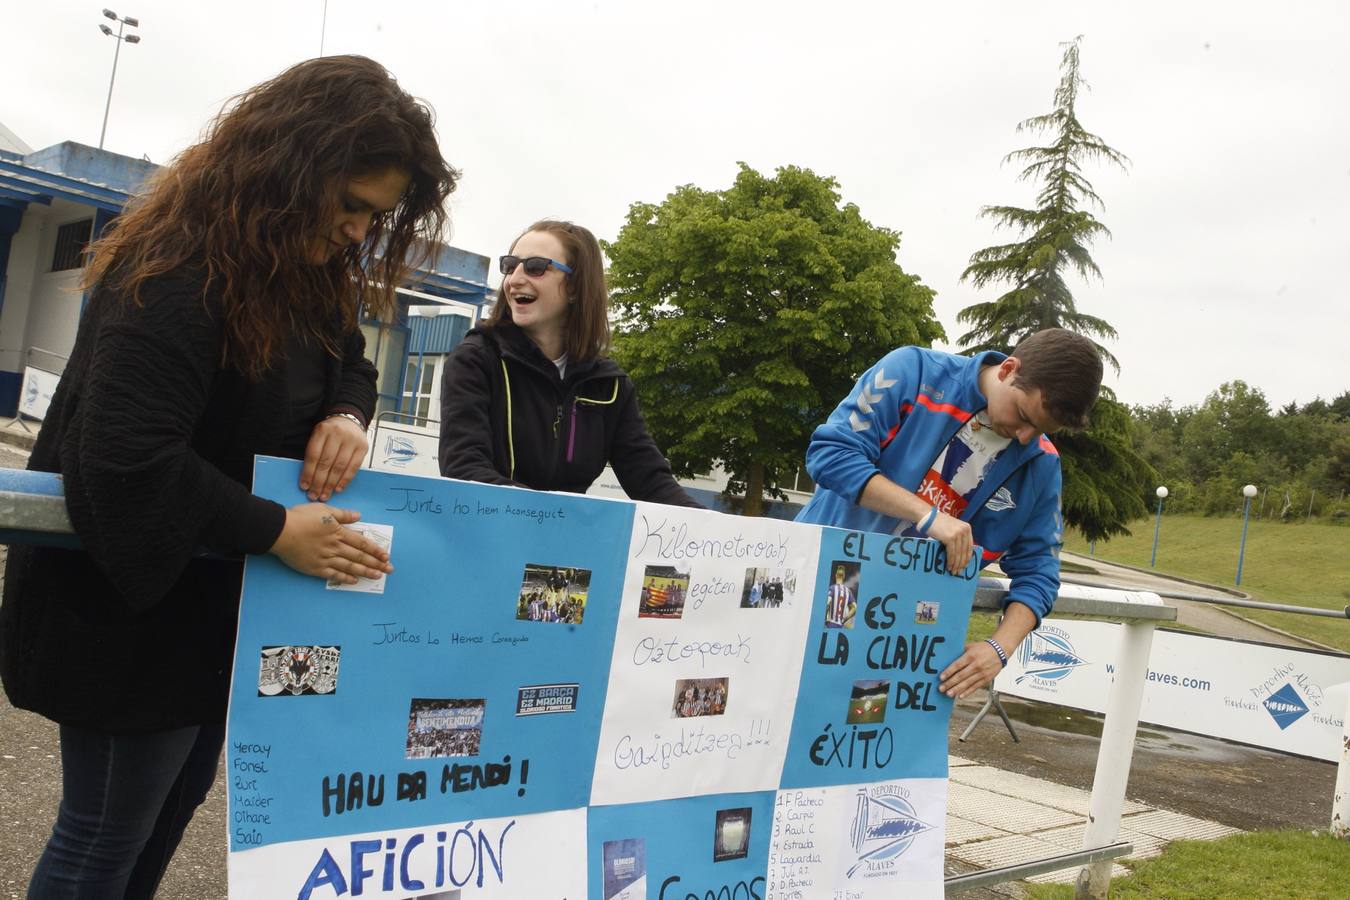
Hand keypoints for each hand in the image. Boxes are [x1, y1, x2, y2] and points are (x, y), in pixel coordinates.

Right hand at [269, 504, 392, 584]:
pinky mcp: (315, 568)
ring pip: (350, 567)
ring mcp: (326, 559)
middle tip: (389, 569)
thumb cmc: (301, 517)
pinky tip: (354, 580)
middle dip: (376, 563)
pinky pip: (334, 574)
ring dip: (365, 572)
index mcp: (339, 532)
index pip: (362, 543)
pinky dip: (345, 578)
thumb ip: (343, 514)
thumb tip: (358, 516)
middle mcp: (335, 547)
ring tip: (377, 576)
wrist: (280, 531)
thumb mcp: (324, 510)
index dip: (375, 550)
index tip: (386, 556)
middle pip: (359, 556)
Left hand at [301, 415, 367, 501]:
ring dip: (331, 484)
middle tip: (314, 495)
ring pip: (339, 467)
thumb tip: (309, 479)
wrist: (350, 420)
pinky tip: (338, 489)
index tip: (304, 486)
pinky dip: (345, 480)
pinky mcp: (363, 447)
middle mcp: (338, 434)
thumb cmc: (330, 433)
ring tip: (324, 495)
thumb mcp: (319, 436)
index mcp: (322, 430)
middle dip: (319, 482)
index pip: (313, 455)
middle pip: (326, 462)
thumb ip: (315, 453)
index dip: (308, 472)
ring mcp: (352, 440)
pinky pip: (353, 467)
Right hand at [925, 511, 973, 574]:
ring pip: (958, 553)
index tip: (964, 565)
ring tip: (953, 571)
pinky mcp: (950, 538)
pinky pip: (952, 553)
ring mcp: (957, 534)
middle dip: (962, 563)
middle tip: (959, 571)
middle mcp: (964, 530)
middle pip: (965, 551)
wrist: (928, 517)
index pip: (970, 546)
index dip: (967, 557)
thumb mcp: (953, 528)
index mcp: (967, 528)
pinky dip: (951, 561)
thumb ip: (959, 537)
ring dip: (956, 564)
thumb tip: (961, 554)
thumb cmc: (939, 524)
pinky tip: (949, 566)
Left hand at [939, 640, 1002, 699]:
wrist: (1000, 651)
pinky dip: (968, 692)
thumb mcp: (970, 647)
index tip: (941, 677)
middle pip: (961, 676)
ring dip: (957, 689)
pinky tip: (960, 696)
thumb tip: (947, 657)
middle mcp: (976, 665)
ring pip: (967, 683)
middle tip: (941, 688)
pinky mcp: (986, 679)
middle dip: (950, 683)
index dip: (948, 672)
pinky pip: (975, 687)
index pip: (957, 665)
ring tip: (948, 694)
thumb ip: (960, 652)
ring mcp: (982, 673)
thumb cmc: (983, 648)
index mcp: (971, 656)